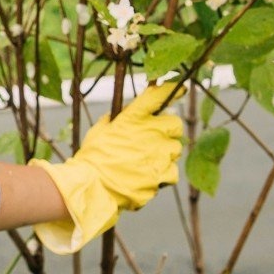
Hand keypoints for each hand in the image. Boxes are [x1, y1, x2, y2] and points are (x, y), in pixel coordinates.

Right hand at [31, 83, 184, 253]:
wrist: (92, 185)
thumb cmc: (93, 156)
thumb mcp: (102, 128)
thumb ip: (119, 118)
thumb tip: (128, 111)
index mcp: (134, 118)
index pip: (158, 96)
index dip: (172, 89)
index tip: (182, 88)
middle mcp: (151, 133)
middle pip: (175, 124)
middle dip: (168, 130)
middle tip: (156, 138)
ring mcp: (159, 155)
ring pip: (175, 149)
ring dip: (165, 153)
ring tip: (146, 162)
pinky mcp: (162, 175)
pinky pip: (172, 172)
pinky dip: (163, 175)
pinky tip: (148, 177)